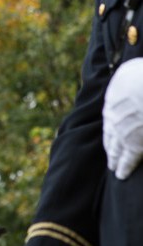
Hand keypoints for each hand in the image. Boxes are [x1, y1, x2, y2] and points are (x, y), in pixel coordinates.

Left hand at [103, 58, 142, 179]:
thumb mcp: (130, 71)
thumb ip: (128, 78)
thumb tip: (129, 75)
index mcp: (112, 101)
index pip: (110, 118)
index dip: (112, 128)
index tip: (112, 134)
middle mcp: (113, 118)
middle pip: (109, 135)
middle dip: (110, 146)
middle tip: (109, 156)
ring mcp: (123, 132)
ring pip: (115, 148)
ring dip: (114, 158)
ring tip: (113, 167)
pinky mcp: (136, 144)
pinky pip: (129, 159)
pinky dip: (124, 167)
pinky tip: (120, 174)